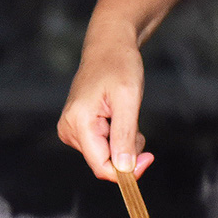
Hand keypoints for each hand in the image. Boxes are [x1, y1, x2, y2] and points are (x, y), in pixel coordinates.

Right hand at [58, 23, 153, 180]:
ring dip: (123, 142)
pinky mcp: (78, 128)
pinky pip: (103, 145)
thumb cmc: (118, 65)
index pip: (101, 166)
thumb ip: (125, 136)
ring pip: (105, 155)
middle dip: (127, 150)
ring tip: (125, 113)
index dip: (127, 170)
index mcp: (78, 122)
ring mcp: (71, 129)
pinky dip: (117, 136)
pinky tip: (117, 115)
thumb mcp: (128, 99)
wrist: (109, 47)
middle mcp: (69, 129)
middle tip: (136, 123)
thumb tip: (125, 168)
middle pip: (104, 162)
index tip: (148, 157)